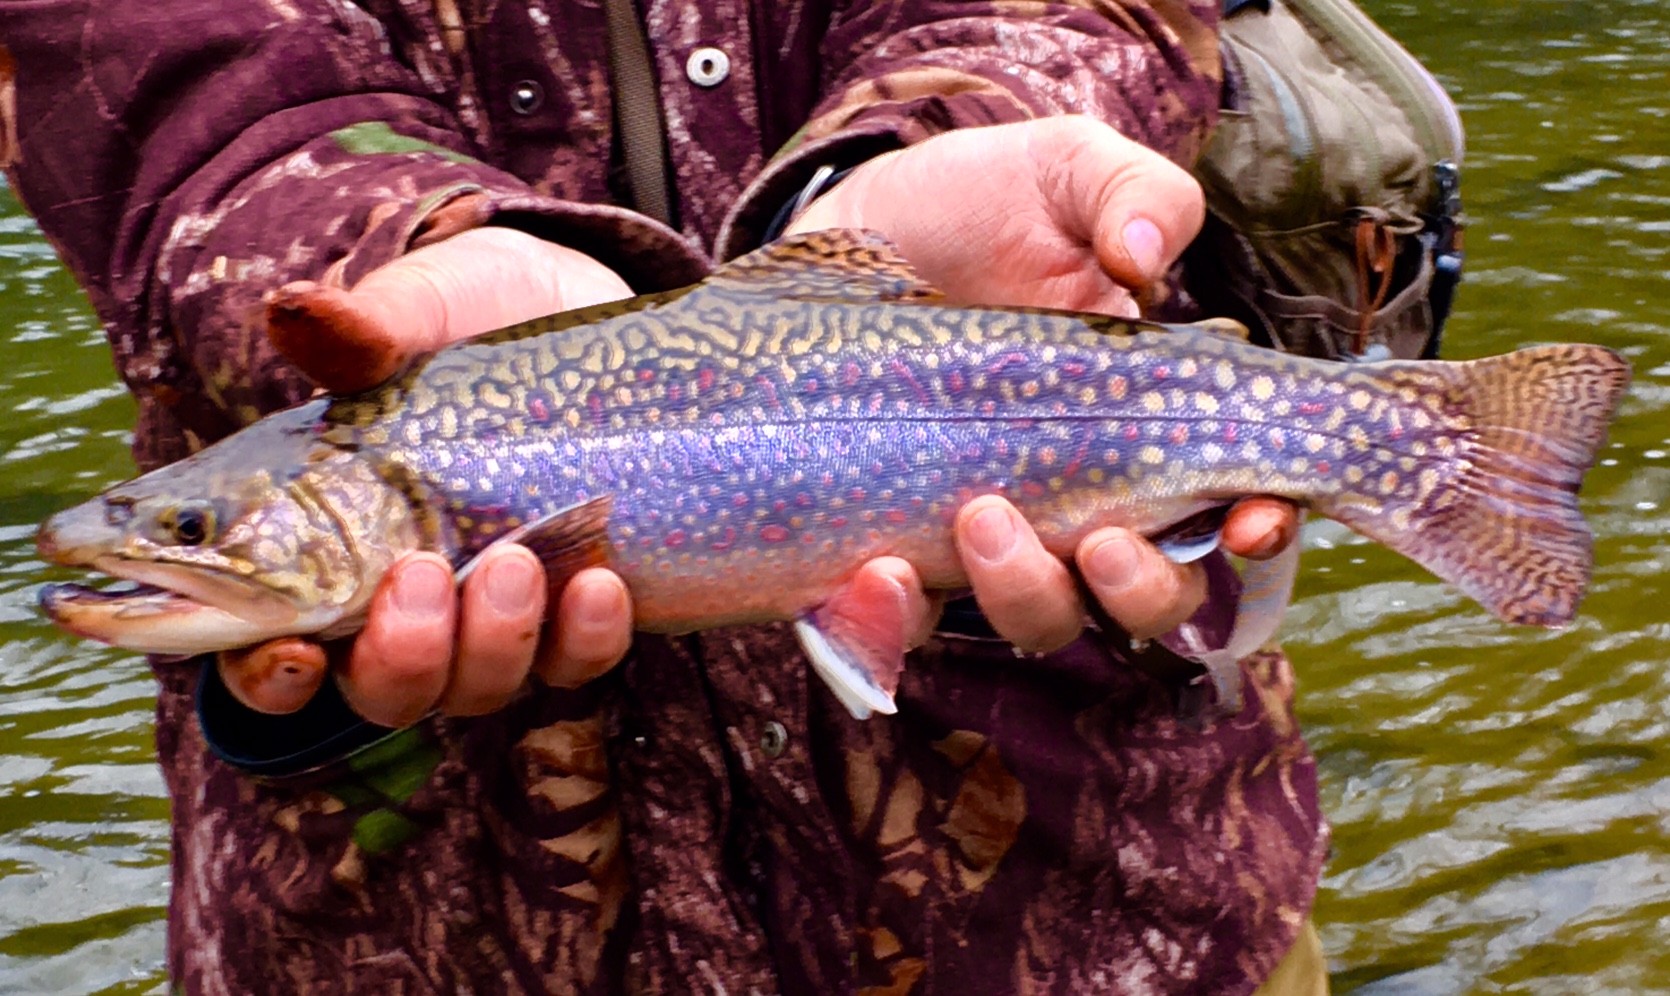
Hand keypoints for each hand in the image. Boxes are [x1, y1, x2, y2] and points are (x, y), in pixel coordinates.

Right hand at [220, 226, 637, 725]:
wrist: (586, 303)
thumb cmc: (472, 316)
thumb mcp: (420, 308)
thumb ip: (360, 331)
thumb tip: (295, 315)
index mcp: (326, 551)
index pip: (272, 655)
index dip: (271, 677)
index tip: (296, 652)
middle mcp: (406, 605)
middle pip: (385, 689)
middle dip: (400, 658)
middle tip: (420, 572)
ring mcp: (496, 617)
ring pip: (480, 685)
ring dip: (493, 643)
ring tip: (513, 561)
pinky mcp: (579, 608)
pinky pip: (579, 660)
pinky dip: (587, 637)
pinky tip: (599, 584)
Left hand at [786, 116, 1301, 652]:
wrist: (858, 215)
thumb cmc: (981, 200)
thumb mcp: (1066, 170)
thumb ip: (1132, 193)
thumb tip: (1147, 257)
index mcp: (1152, 421)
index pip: (1233, 504)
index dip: (1259, 528)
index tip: (1251, 521)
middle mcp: (1082, 492)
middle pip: (1145, 596)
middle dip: (1141, 590)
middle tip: (1102, 540)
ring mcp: (991, 526)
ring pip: (1038, 617)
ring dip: (1026, 594)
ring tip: (982, 517)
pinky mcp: (893, 537)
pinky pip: (905, 619)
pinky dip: (896, 617)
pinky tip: (879, 571)